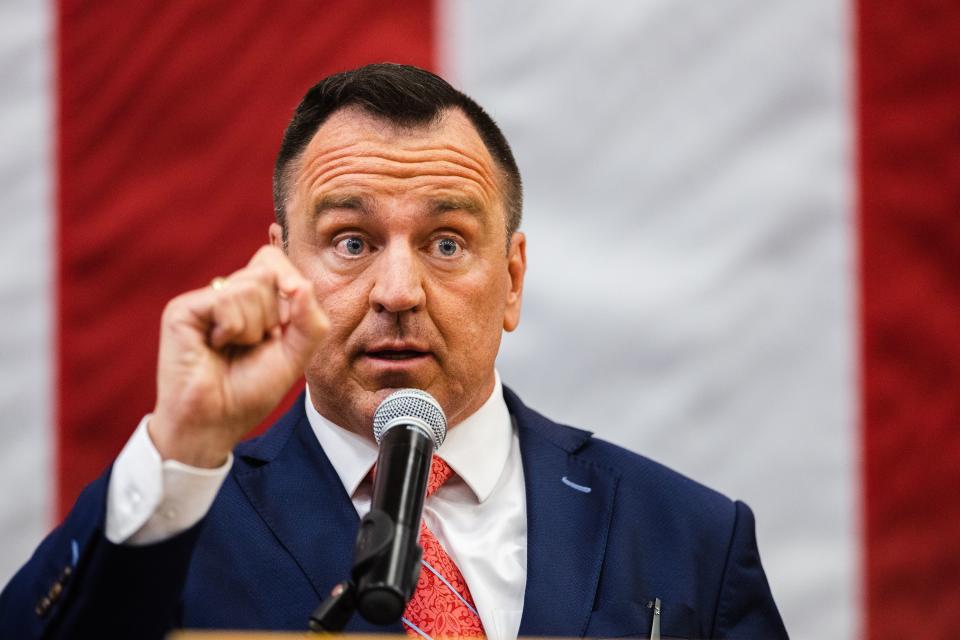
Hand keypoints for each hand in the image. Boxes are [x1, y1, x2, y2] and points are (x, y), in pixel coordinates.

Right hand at [149, 246, 327, 466]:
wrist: (214, 422)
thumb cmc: (249, 391)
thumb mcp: (295, 354)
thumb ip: (310, 320)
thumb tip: (302, 284)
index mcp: (250, 300)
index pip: (272, 261)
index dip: (289, 280)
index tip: (287, 314)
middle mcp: (225, 294)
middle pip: (267, 272)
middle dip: (273, 315)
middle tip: (253, 344)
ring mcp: (203, 300)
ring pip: (250, 286)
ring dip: (253, 327)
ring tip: (233, 348)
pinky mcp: (182, 310)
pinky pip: (226, 300)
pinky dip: (233, 329)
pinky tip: (214, 346)